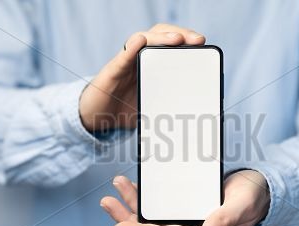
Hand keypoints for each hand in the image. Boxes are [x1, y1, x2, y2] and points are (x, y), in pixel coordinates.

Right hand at [79, 23, 205, 130]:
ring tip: (177, 39)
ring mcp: (125, 63)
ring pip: (143, 40)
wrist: (95, 117)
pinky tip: (139, 42)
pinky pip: (121, 58)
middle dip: (180, 34)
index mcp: (152, 65)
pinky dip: (131, 48)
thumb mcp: (152, 108)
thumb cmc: (124, 110)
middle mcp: (138, 58)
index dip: (187, 40)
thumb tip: (195, 118)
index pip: (171, 44)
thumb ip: (169, 108)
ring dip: (161, 37)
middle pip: (160, 36)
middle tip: (197, 40)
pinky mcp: (111, 72)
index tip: (204, 44)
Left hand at [101, 170, 269, 225]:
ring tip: (115, 187)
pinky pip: (160, 211)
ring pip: (152, 221)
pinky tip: (133, 188)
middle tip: (107, 202)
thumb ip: (225, 221)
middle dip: (127, 218)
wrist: (259, 193)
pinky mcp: (186, 214)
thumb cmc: (253, 199)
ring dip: (131, 206)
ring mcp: (187, 225)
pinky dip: (145, 200)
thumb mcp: (242, 206)